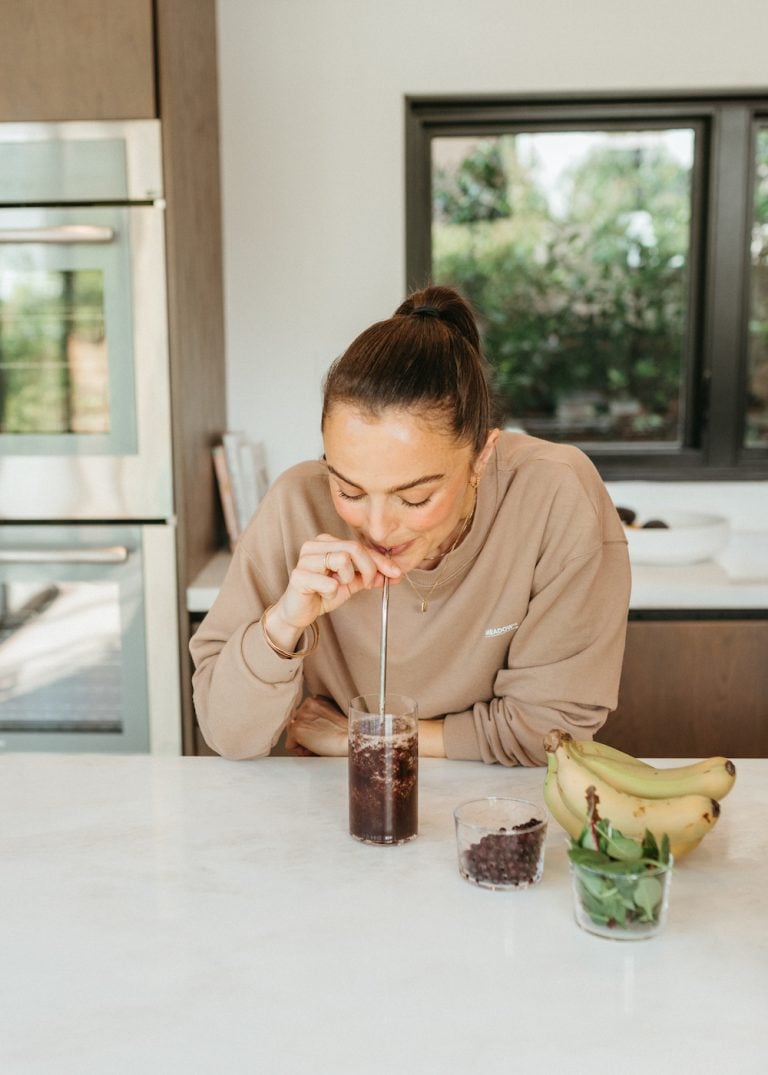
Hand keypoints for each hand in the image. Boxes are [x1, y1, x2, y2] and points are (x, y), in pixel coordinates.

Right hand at [265, 534, 400, 651]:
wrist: (299, 612)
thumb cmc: (323, 593)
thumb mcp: (351, 583)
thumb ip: (369, 576)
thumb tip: (394, 574)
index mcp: (327, 542)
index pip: (359, 546)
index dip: (380, 560)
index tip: (396, 573)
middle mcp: (314, 545)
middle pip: (353, 548)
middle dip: (369, 568)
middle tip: (367, 584)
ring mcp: (304, 559)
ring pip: (342, 559)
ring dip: (347, 579)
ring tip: (337, 587)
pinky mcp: (298, 576)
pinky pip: (328, 582)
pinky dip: (332, 592)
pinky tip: (323, 595)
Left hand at [286, 695, 348, 755]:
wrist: (352, 741)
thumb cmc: (346, 733)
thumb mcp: (331, 716)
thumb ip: (316, 716)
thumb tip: (301, 725)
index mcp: (315, 699)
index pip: (302, 716)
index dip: (311, 729)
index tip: (323, 734)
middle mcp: (306, 704)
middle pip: (295, 725)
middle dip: (306, 736)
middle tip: (322, 741)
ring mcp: (300, 716)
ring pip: (292, 735)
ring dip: (303, 743)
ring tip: (319, 744)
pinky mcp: (297, 730)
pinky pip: (290, 745)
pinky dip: (301, 752)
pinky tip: (315, 749)